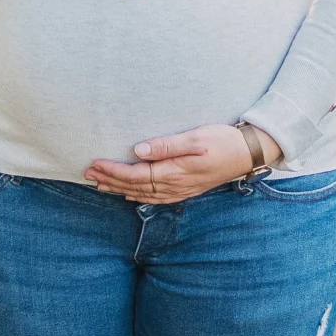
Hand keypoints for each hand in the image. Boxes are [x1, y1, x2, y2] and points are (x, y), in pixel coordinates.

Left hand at [86, 123, 279, 204]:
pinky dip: (138, 195)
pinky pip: (156, 197)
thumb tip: (137, 150)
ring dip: (120, 188)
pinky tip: (130, 193)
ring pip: (143, 194)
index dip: (112, 171)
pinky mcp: (186, 189)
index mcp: (174, 172)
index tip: (94, 164)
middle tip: (87, 174)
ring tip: (100, 184)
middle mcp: (175, 186)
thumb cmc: (222, 140)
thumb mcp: (194, 138)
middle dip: (109, 180)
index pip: (135, 175)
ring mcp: (181, 190)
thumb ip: (166, 146)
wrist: (248, 153)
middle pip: (134, 186)